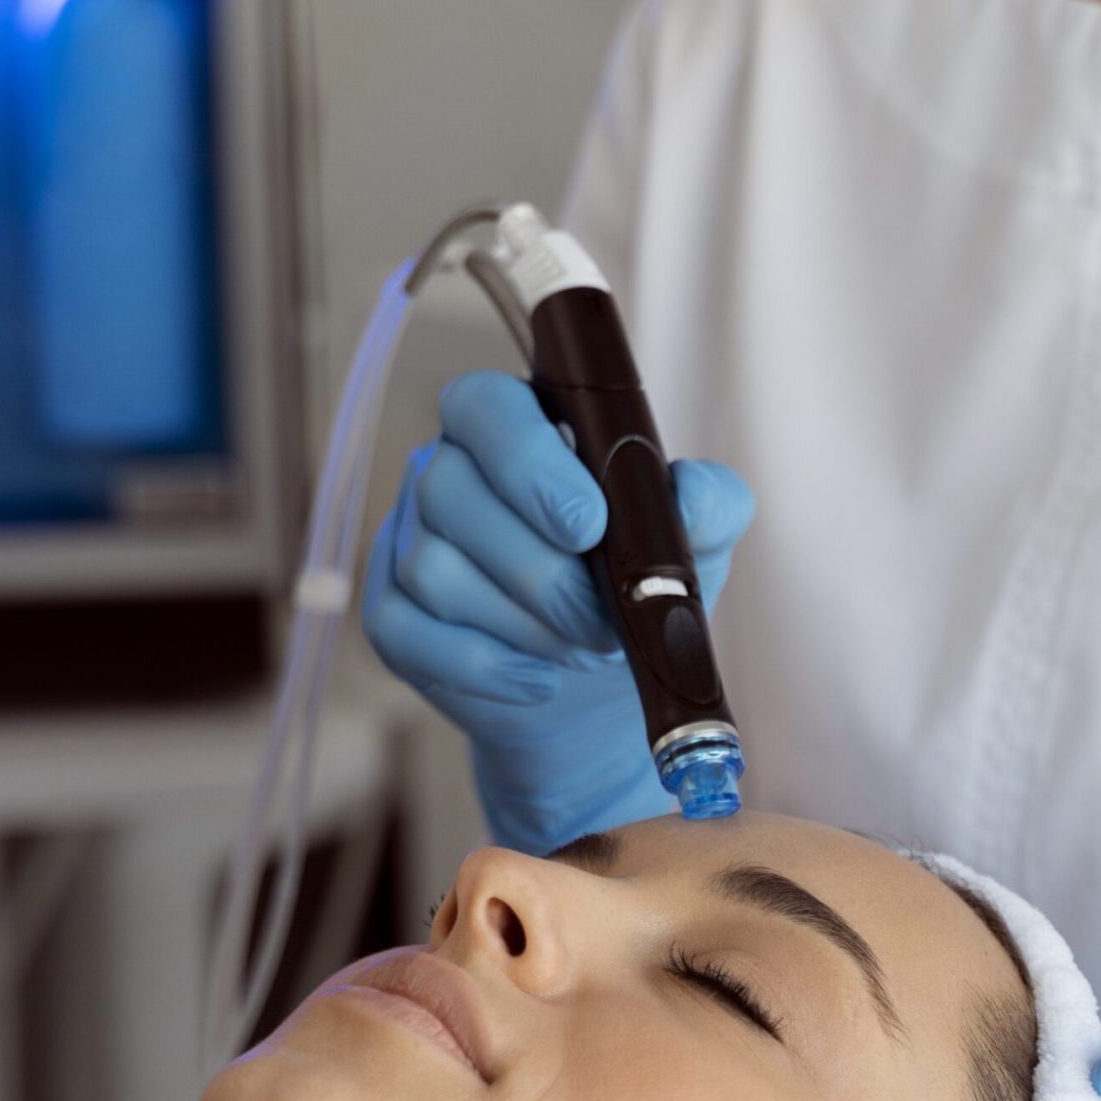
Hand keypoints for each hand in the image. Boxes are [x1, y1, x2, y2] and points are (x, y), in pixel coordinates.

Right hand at [361, 361, 755, 853]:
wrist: (596, 696)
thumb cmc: (635, 593)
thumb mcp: (691, 545)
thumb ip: (708, 504)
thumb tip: (689, 496)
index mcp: (515, 427)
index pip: (482, 405)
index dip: (525, 459)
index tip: (589, 524)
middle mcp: (446, 472)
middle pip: (451, 493)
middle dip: (539, 571)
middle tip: (600, 621)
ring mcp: (407, 543)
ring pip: (433, 569)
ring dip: (520, 623)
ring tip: (579, 650)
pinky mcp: (391, 616)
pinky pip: (406, 632)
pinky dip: (483, 665)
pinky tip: (539, 681)